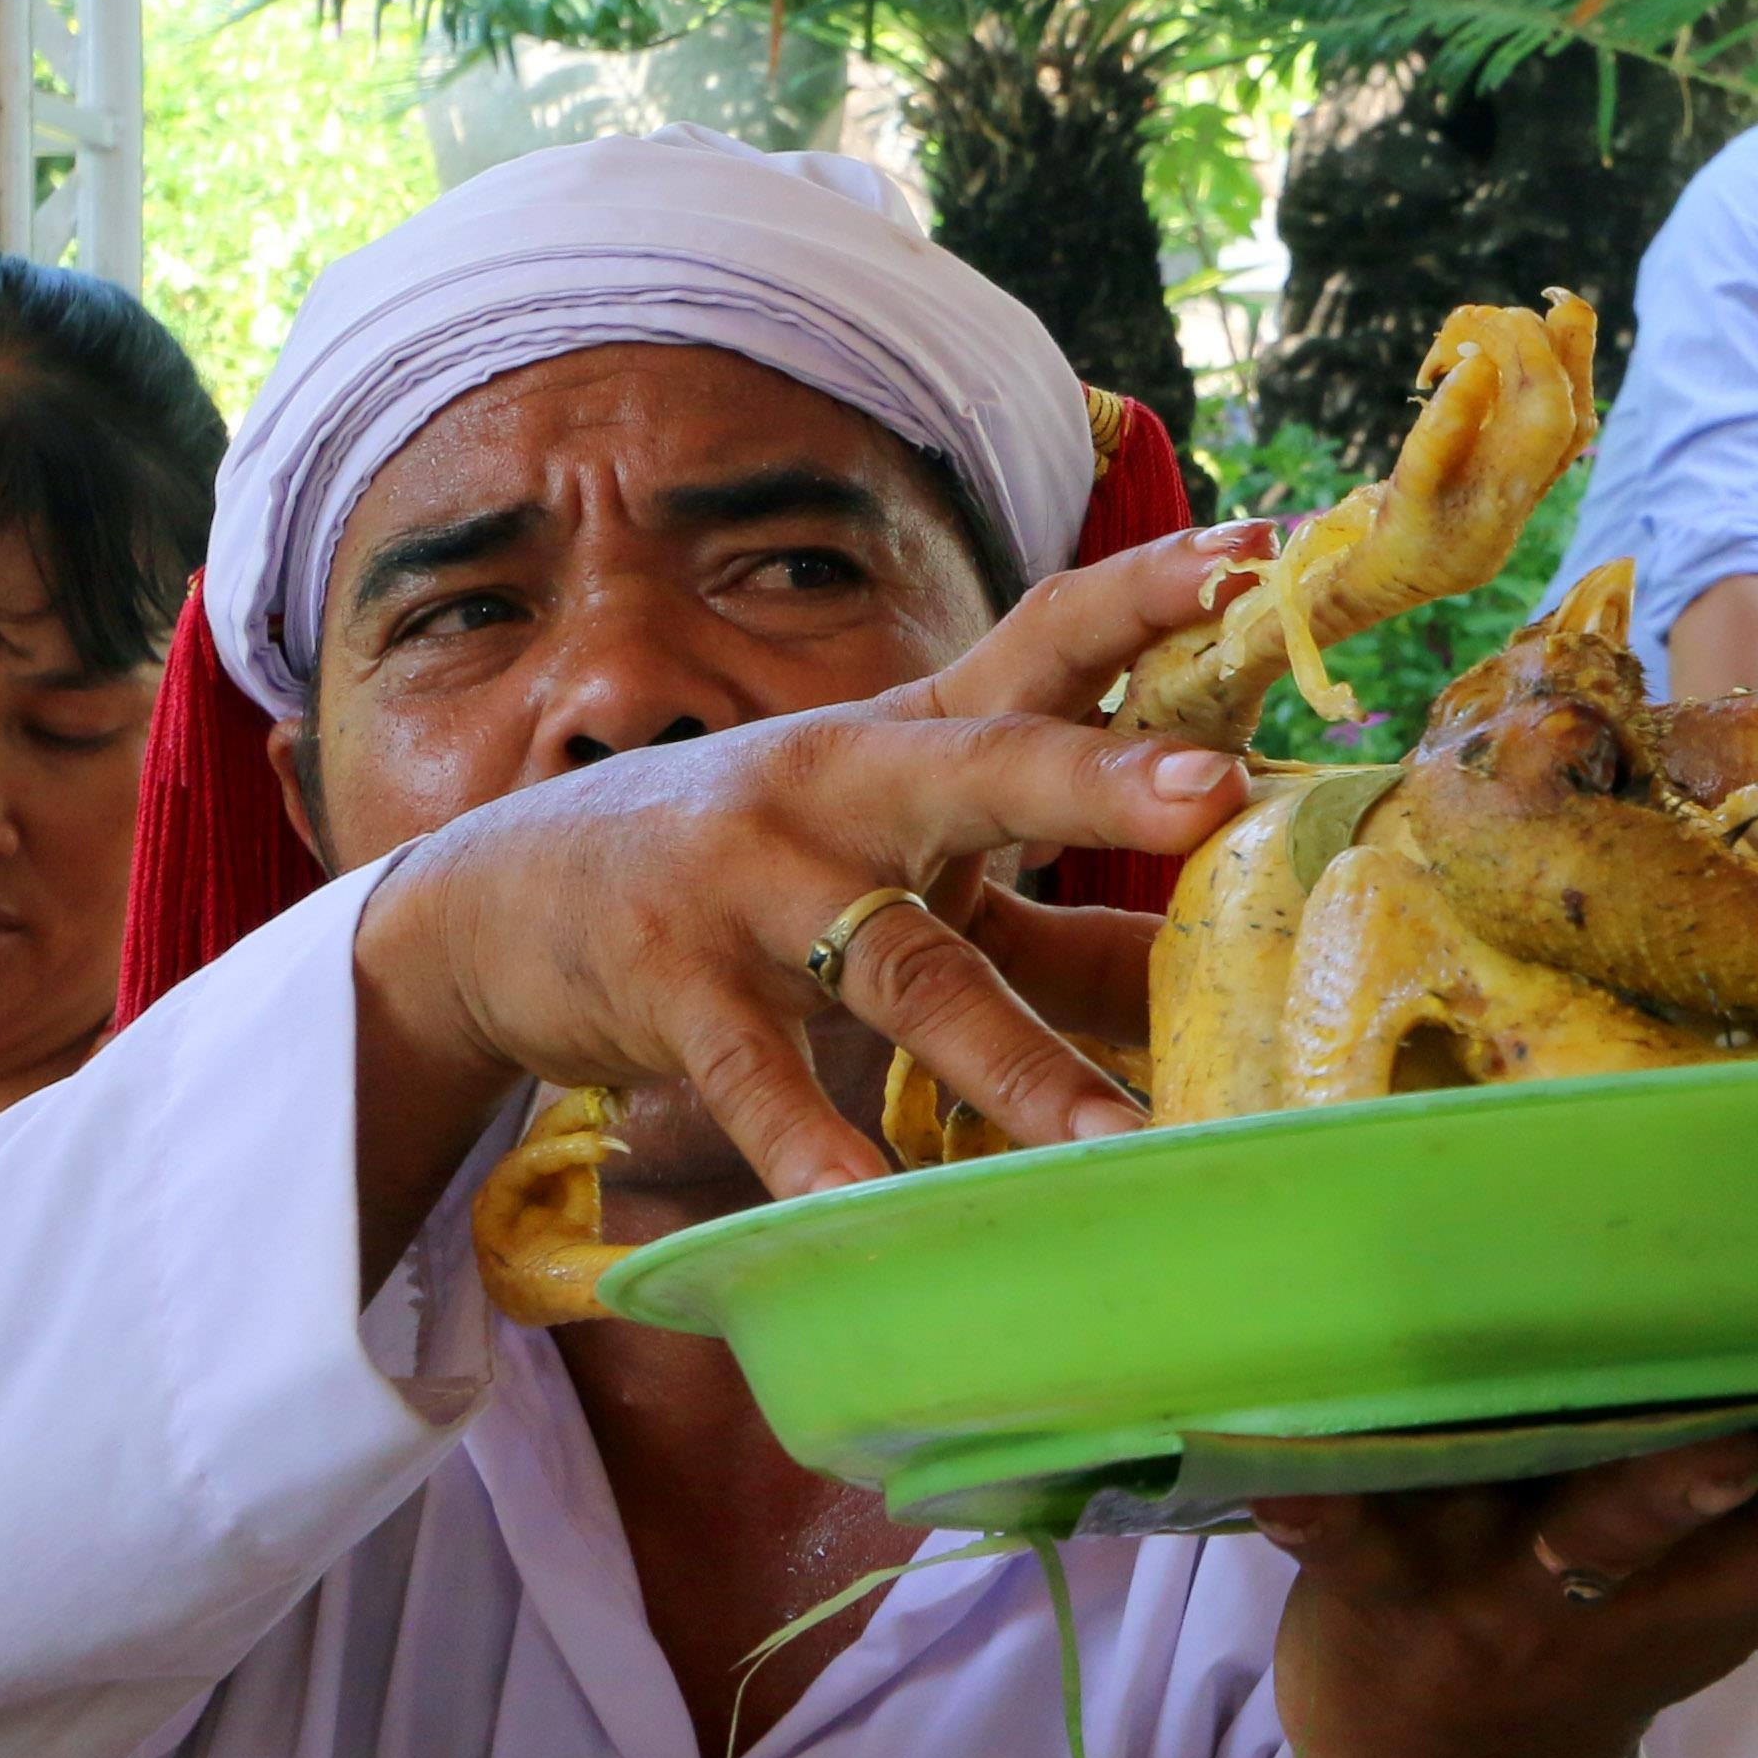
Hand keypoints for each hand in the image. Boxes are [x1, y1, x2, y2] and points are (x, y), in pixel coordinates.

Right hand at [350, 523, 1271, 1271]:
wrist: (492, 908)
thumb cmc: (741, 881)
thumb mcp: (890, 868)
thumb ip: (1047, 924)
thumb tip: (1211, 983)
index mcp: (908, 738)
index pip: (1042, 639)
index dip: (1148, 594)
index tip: (1264, 549)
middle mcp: (837, 788)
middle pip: (985, 770)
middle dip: (1100, 781)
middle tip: (1220, 791)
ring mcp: (747, 885)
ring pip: (902, 967)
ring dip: (1013, 1061)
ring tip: (1113, 1140)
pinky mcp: (670, 987)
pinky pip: (759, 1076)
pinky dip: (815, 1146)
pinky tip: (874, 1209)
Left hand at [1260, 1438, 1757, 1757]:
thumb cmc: (1598, 1654)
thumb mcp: (1735, 1611)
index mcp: (1708, 1593)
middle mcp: (1602, 1586)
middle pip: (1673, 1523)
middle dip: (1719, 1487)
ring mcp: (1476, 1580)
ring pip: (1532, 1514)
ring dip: (1579, 1486)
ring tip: (1658, 1446)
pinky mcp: (1358, 1570)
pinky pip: (1326, 1522)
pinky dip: (1301, 1494)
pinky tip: (1275, 1469)